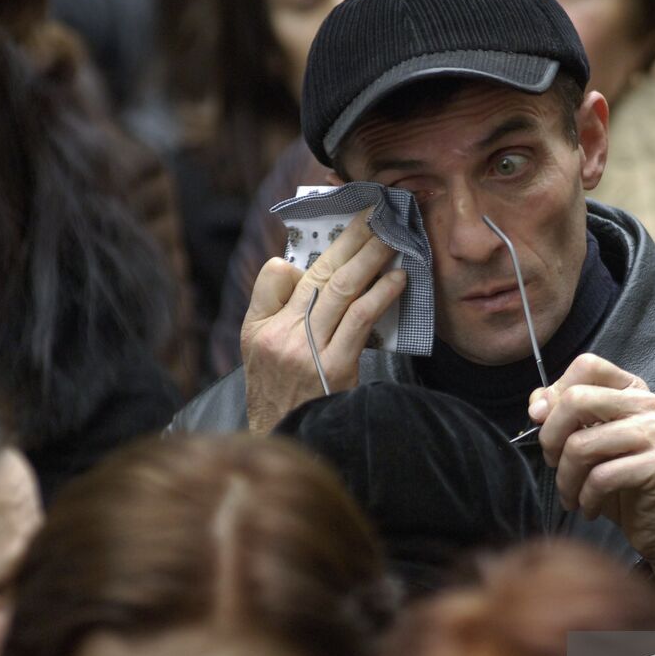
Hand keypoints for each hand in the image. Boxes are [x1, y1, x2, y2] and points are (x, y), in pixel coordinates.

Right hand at [241, 212, 405, 432]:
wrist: (287, 442)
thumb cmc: (278, 396)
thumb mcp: (257, 353)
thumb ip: (270, 306)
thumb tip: (295, 266)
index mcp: (259, 327)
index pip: (284, 273)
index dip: (318, 245)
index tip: (346, 221)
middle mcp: (280, 334)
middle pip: (319, 273)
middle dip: (352, 239)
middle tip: (378, 213)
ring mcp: (307, 350)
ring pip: (342, 289)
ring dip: (371, 258)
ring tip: (393, 237)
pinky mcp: (335, 367)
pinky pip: (361, 319)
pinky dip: (380, 294)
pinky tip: (397, 278)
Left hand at [528, 353, 654, 594]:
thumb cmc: (621, 482)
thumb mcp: (587, 444)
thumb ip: (562, 415)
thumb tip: (537, 404)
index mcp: (630, 390)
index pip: (586, 366)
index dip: (555, 393)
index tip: (543, 423)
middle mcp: (647, 404)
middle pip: (577, 399)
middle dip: (551, 438)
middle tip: (554, 464)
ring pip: (582, 444)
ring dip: (565, 478)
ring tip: (570, 495)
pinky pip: (601, 477)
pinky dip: (585, 498)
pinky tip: (589, 507)